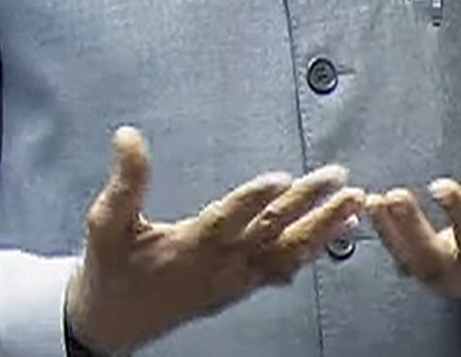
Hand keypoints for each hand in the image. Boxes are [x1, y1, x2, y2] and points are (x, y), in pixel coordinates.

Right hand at [65, 126, 364, 353]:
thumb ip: (125, 182)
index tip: (282, 178)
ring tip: (354, 202)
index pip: (227, 219)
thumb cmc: (110, 270)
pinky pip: (283, 269)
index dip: (254, 199)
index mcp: (188, 247)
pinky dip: (314, 250)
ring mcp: (234, 279)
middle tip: (338, 178)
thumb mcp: (106, 225)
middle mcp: (218, 265)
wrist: (110, 325)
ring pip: (286, 251)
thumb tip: (128, 135)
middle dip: (307, 203)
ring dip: (323, 226)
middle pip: (269, 231)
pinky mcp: (240, 287)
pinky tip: (340, 233)